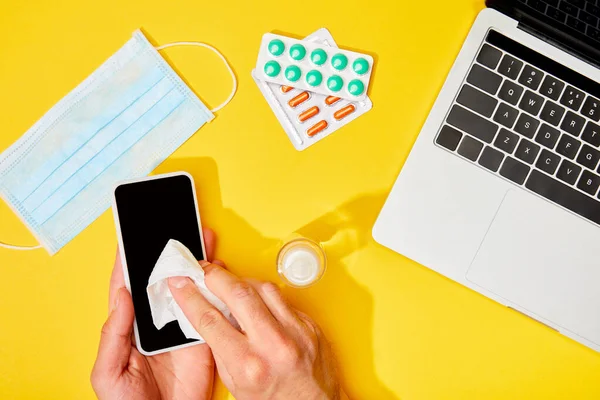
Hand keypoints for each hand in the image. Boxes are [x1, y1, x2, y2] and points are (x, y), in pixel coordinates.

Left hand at [91, 228, 219, 399]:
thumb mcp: (108, 372)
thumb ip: (112, 334)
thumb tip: (122, 295)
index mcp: (130, 326)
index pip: (128, 286)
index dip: (129, 260)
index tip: (132, 236)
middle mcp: (157, 321)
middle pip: (163, 279)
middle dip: (170, 251)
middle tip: (175, 225)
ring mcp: (181, 327)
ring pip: (188, 287)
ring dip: (195, 263)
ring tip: (200, 236)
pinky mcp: (203, 337)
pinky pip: (210, 309)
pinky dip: (216, 288)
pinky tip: (218, 269)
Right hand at [168, 262, 343, 399]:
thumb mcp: (235, 384)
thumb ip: (220, 348)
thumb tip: (206, 314)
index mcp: (249, 365)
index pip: (210, 319)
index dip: (189, 296)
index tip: (180, 283)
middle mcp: (274, 345)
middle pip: (237, 292)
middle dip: (214, 276)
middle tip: (203, 270)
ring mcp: (296, 332)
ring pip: (263, 288)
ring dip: (241, 281)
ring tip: (229, 282)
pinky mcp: (310, 325)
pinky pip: (283, 299)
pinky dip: (265, 295)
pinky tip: (256, 298)